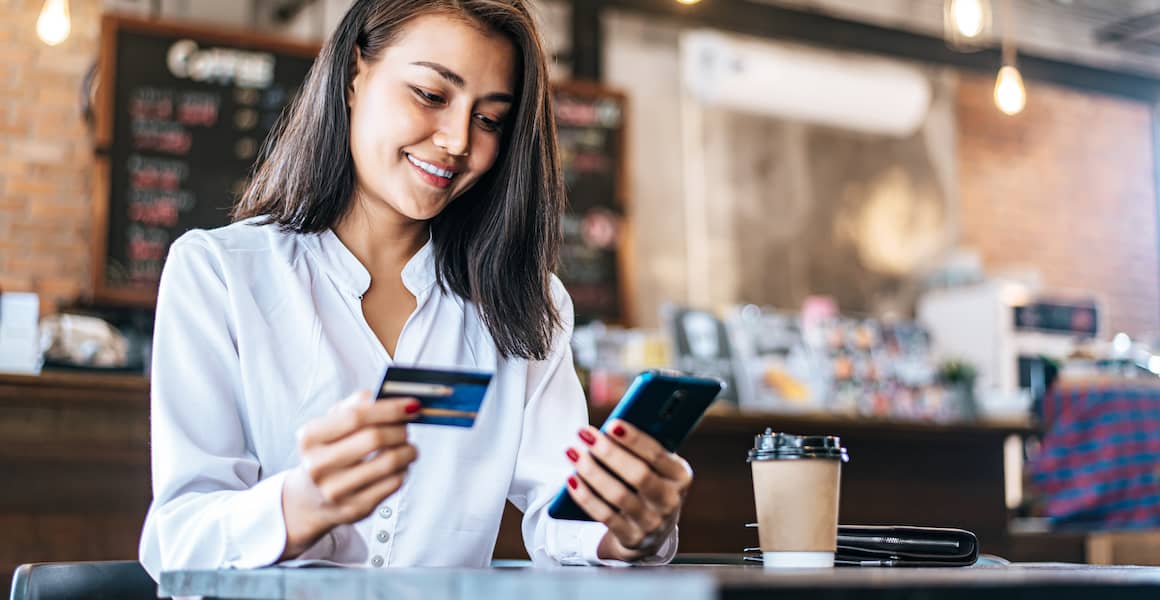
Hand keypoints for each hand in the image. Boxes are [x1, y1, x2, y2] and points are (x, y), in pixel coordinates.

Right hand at [280, 390, 419, 558]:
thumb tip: (390, 395)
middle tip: (407, 427)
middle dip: (400, 429)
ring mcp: (335, 491)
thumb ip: (357, 404)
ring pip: (389, 462)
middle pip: (374, 438)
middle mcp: (317, 466)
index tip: (413, 404)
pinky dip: (403, 470)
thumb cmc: (328, 452)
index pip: (355, 416)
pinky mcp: (354, 509)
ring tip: (408, 447)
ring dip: (408, 450)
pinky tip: (399, 466)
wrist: (311, 498)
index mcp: (310, 438)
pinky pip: (393, 483)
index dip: (389, 408)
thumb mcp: (332, 424)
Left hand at [564, 420, 692, 561]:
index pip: (657, 454)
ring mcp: (653, 522)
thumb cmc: (648, 485)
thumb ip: (641, 449)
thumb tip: (610, 429)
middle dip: (609, 452)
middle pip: (638, 475)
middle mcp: (671, 501)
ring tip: (573, 452)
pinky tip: (571, 479)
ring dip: (592, 471)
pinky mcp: (632, 538)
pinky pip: (605, 516)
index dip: (634, 439)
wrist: (651, 532)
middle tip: (584, 433)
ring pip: (619, 495)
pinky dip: (586, 496)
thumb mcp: (655, 467)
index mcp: (680, 476)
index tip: (611, 424)